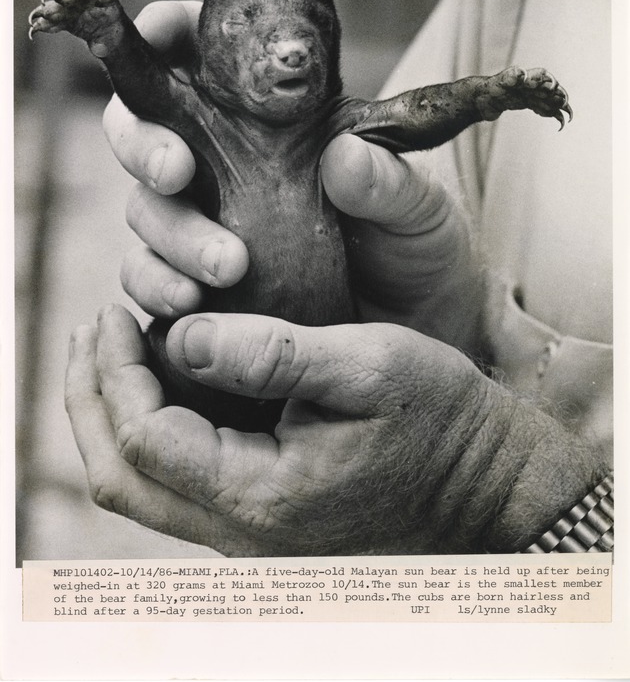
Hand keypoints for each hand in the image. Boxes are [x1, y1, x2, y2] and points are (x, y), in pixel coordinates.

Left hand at [66, 304, 601, 555]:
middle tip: (94, 329)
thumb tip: (181, 340)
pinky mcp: (261, 519)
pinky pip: (176, 485)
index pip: (146, 437)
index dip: (118, 371)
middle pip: (121, 479)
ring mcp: (248, 534)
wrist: (487, 483)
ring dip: (113, 416)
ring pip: (142, 488)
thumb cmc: (440, 419)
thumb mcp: (367, 366)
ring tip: (112, 351)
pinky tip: (162, 383)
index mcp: (263, 497)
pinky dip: (151, 430)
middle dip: (91, 398)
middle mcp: (243, 533)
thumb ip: (270, 355)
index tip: (119, 313)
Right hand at [104, 1, 483, 352]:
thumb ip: (391, 181)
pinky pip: (150, 278)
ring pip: (146, 210)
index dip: (168, 33)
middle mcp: (224, 162)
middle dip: (148, 145)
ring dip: (171, 234)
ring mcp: (205, 222)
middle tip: (178, 171)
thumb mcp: (420, 206)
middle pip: (144, 130)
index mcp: (269, 118)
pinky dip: (159, 286)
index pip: (200, 55)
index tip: (164, 38)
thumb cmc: (417, 242)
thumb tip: (343, 156)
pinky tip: (191, 303)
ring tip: (227, 265)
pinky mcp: (198, 282)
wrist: (419, 320)